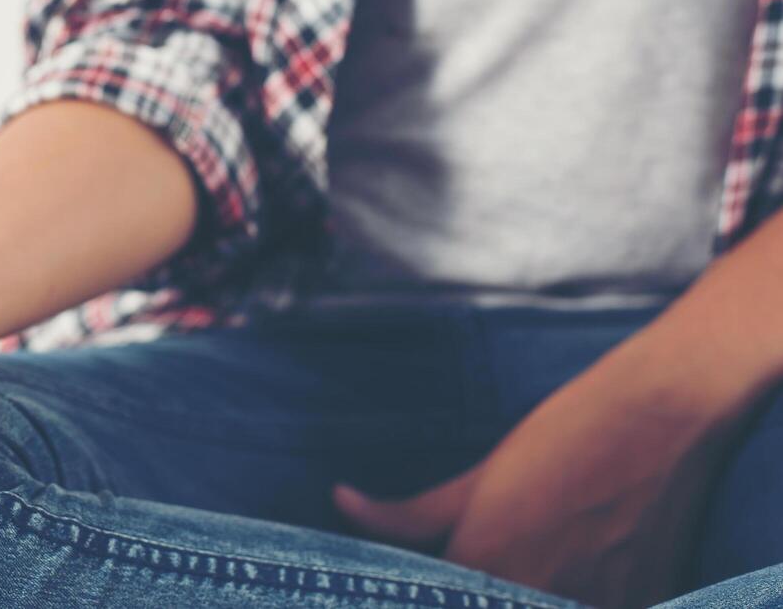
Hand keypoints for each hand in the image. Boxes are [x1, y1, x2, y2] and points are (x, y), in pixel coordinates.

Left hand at [333, 331, 735, 607]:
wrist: (664, 414)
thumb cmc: (564, 434)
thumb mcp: (479, 477)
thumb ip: (407, 513)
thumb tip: (341, 503)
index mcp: (484, 561)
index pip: (427, 600)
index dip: (414, 597)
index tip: (405, 589)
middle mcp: (534, 595)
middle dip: (463, 599)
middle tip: (472, 567)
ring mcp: (591, 607)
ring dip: (516, 598)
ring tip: (531, 557)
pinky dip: (565, 601)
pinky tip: (561, 579)